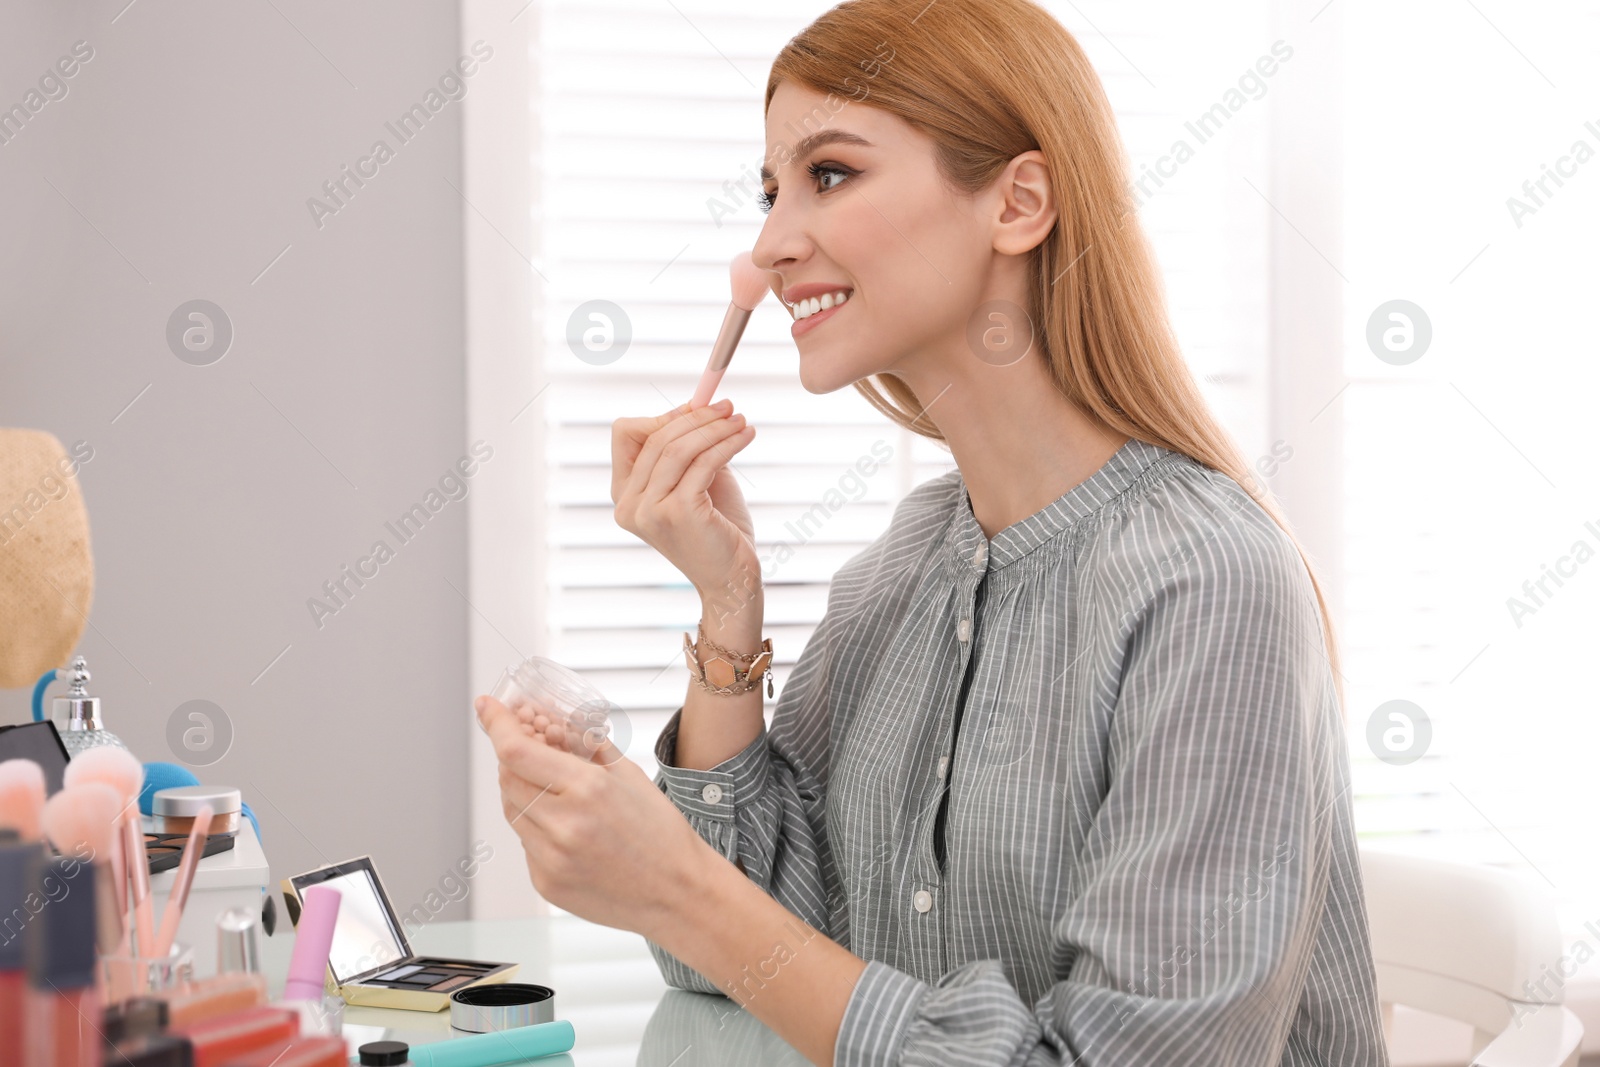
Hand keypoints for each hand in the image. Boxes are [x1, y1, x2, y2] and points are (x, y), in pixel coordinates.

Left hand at [475, 693, 714, 939]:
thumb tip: (553, 723)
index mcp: (588, 790)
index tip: (488, 707)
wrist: (677, 894)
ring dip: (523, 792)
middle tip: (531, 748)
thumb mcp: (629, 775)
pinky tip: (568, 830)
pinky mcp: (545, 882)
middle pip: (507, 778)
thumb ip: (587, 746)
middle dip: (513, 757)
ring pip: (512, 810)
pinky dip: (537, 827)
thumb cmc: (661, 834)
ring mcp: (550, 858)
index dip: (496, 724)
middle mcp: (563, 825)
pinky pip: (525, 843)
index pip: (517, 750)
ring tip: (557, 793)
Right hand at [611, 400, 760, 603]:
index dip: (662, 417)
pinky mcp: (677, 513)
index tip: (698, 410)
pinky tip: (746, 437)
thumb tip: (701, 405)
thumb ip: (690, 449)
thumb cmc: (717, 530)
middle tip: (730, 408)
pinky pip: (702, 463)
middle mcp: (628, 504)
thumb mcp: (697, 482)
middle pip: (656, 437)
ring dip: (715, 428)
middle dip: (697, 417)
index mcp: (624, 494)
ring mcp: (649, 510)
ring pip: (678, 448)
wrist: (732, 580)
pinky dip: (727, 444)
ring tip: (741, 421)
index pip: (625, 434)